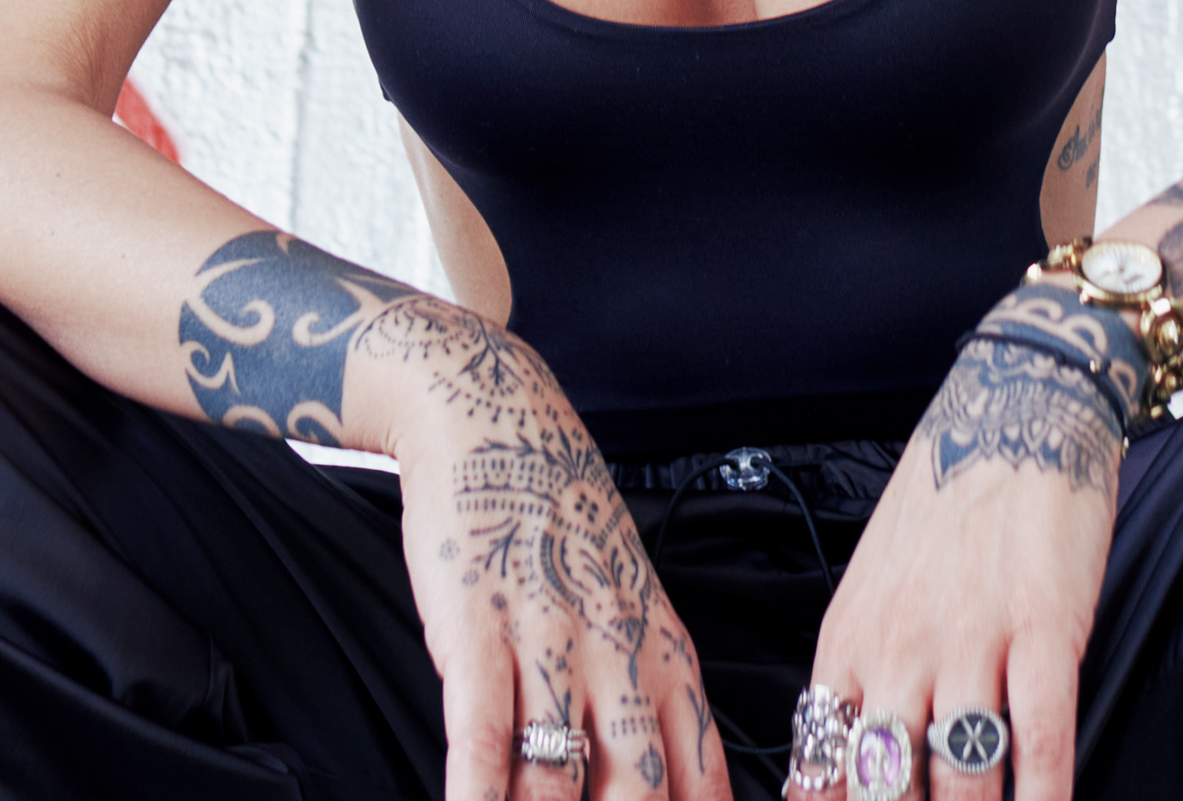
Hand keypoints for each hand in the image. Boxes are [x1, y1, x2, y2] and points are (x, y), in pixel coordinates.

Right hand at [357, 302, 727, 800]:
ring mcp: (551, 649)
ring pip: (563, 785)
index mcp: (669, 661)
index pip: (703, 784)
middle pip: (640, 800)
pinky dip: (480, 798)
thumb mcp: (634, 607)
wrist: (500, 420)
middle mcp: (621, 663)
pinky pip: (484, 740)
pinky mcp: (479, 637)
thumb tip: (684, 790)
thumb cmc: (562, 527)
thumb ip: (656, 700)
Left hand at [805, 313, 1128, 800]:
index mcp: (848, 642)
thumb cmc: (946, 504)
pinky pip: (1039, 742)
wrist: (1017, 406)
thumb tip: (833, 772)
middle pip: (886, 787)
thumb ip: (858, 677)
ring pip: (960, 781)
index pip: (824, 767)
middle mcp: (898, 649)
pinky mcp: (1041, 628)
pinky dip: (1042, 800)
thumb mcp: (874, 589)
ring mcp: (969, 640)